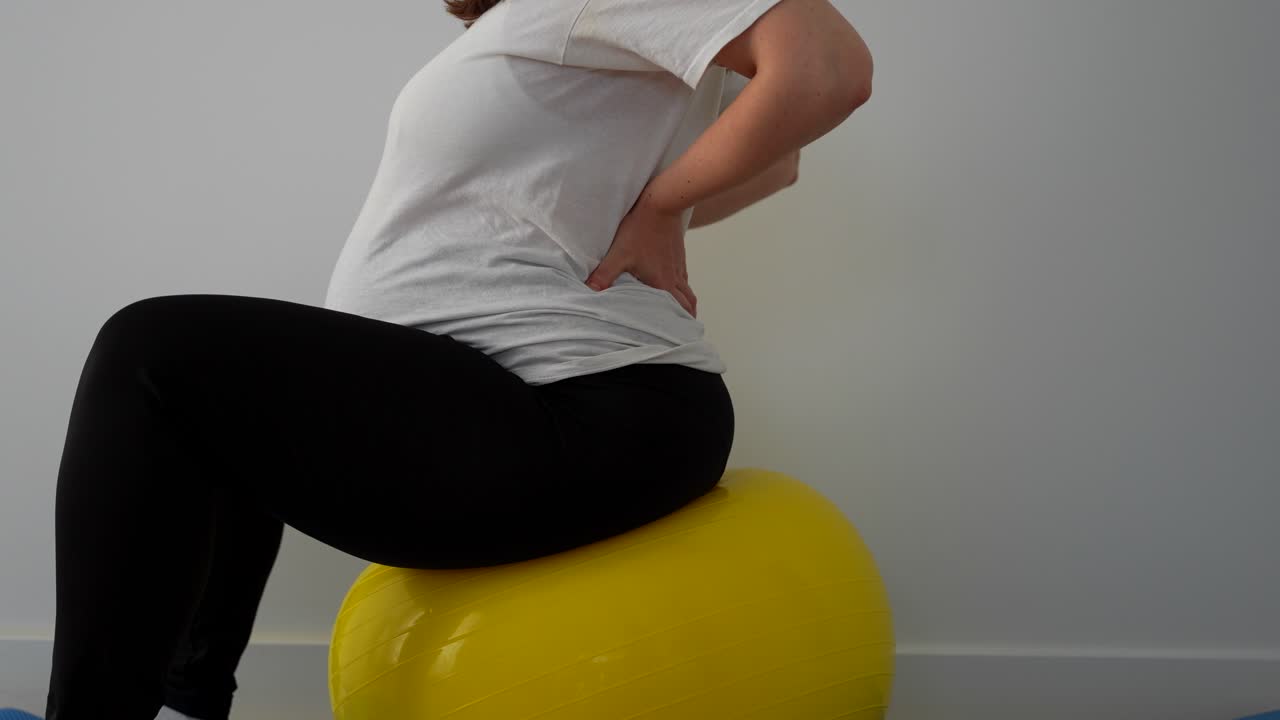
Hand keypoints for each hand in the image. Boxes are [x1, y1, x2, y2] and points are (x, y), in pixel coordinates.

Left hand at [584, 193, 697, 316]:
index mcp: (663, 283)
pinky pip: (683, 275)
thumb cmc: (640, 229)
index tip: (681, 336)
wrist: (662, 202)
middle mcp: (674, 277)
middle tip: (684, 328)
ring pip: (687, 289)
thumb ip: (604, 275)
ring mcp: (678, 264)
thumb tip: (589, 292)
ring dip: (685, 301)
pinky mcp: (677, 253)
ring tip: (681, 311)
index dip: (680, 324)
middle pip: (687, 302)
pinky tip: (672, 283)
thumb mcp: (618, 254)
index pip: (677, 310)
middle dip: (686, 317)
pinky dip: (681, 285)